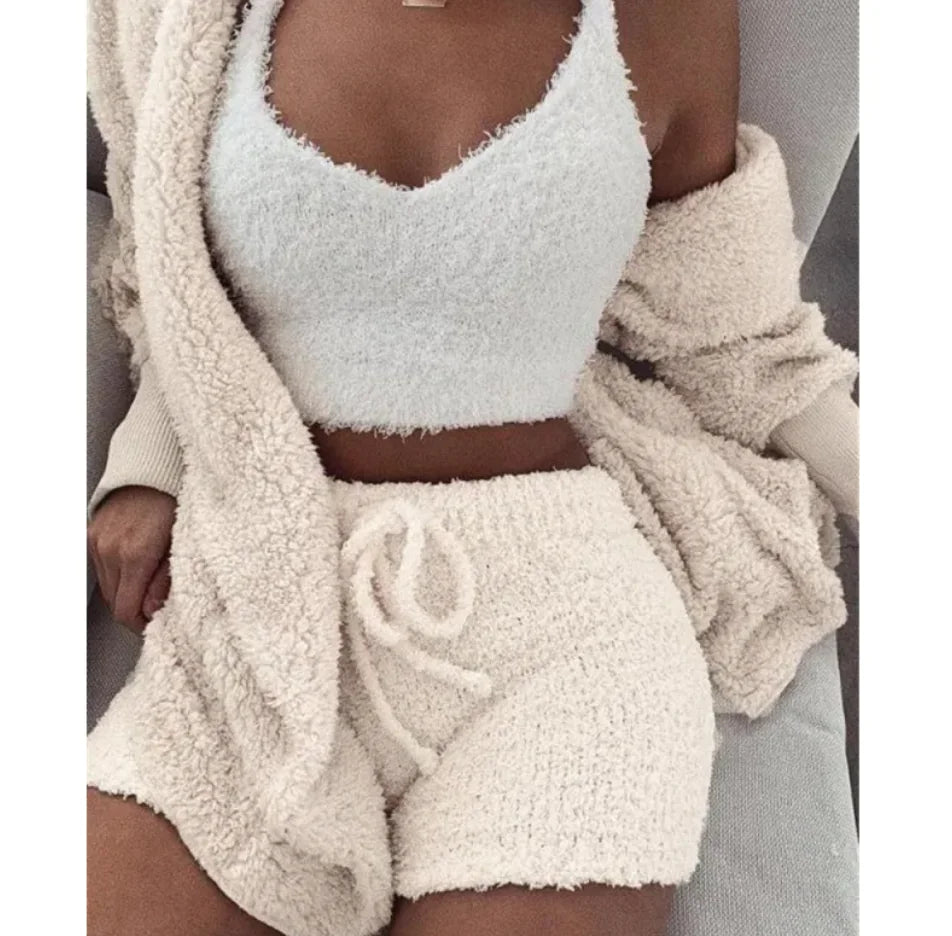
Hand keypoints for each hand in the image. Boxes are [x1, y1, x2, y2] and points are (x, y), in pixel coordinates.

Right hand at [87, 485, 176, 632]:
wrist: (153, 470)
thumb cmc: (175, 503)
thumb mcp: (181, 544)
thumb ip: (165, 580)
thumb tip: (151, 610)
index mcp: (135, 554)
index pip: (125, 611)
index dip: (140, 625)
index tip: (155, 625)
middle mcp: (110, 550)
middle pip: (114, 602)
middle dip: (134, 610)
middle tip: (156, 609)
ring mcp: (97, 542)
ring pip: (106, 587)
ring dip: (125, 593)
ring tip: (148, 587)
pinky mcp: (91, 534)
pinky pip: (101, 569)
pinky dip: (116, 576)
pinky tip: (135, 570)